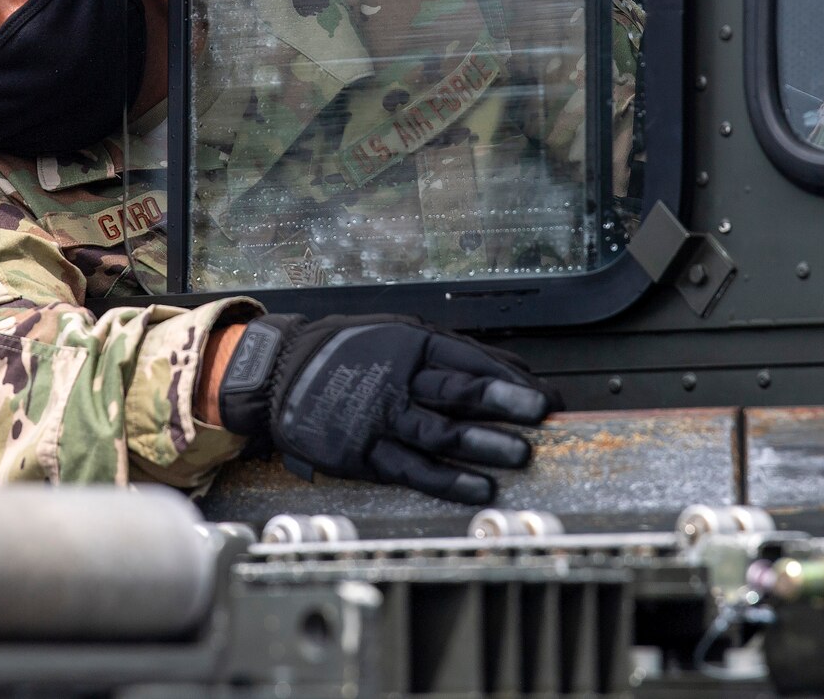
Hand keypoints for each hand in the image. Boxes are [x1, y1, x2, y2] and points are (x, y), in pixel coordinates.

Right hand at [216, 313, 558, 503]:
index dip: (512, 380)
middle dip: (504, 404)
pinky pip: (413, 469)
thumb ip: (456, 352)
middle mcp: (398, 380)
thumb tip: (516, 368)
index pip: (471, 361)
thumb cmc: (346, 351)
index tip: (546, 397)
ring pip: (440, 432)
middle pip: (459, 392)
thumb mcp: (398, 333)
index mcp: (411, 345)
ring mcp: (380, 418)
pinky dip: (448, 480)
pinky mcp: (365, 453)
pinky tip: (478, 488)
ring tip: (519, 455)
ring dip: (482, 445)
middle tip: (539, 415)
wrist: (278, 374)